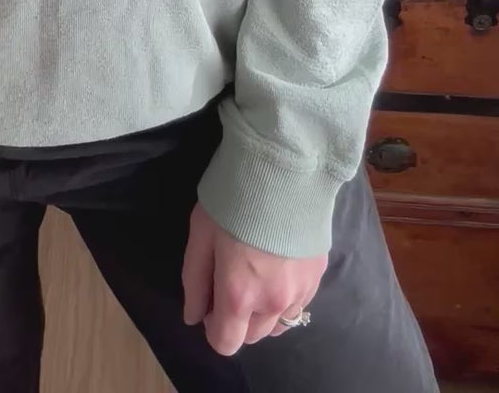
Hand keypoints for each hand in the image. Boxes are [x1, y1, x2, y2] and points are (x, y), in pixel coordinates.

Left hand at [182, 200, 327, 355]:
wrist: (284, 168)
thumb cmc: (232, 199)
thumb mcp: (200, 235)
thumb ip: (195, 281)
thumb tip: (193, 316)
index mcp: (239, 295)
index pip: (225, 343)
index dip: (212, 327)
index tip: (210, 301)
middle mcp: (273, 303)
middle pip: (252, 336)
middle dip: (238, 319)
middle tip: (232, 280)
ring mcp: (300, 292)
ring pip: (278, 324)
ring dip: (264, 312)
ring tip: (257, 274)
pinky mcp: (318, 276)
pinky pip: (299, 304)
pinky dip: (285, 297)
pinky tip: (278, 266)